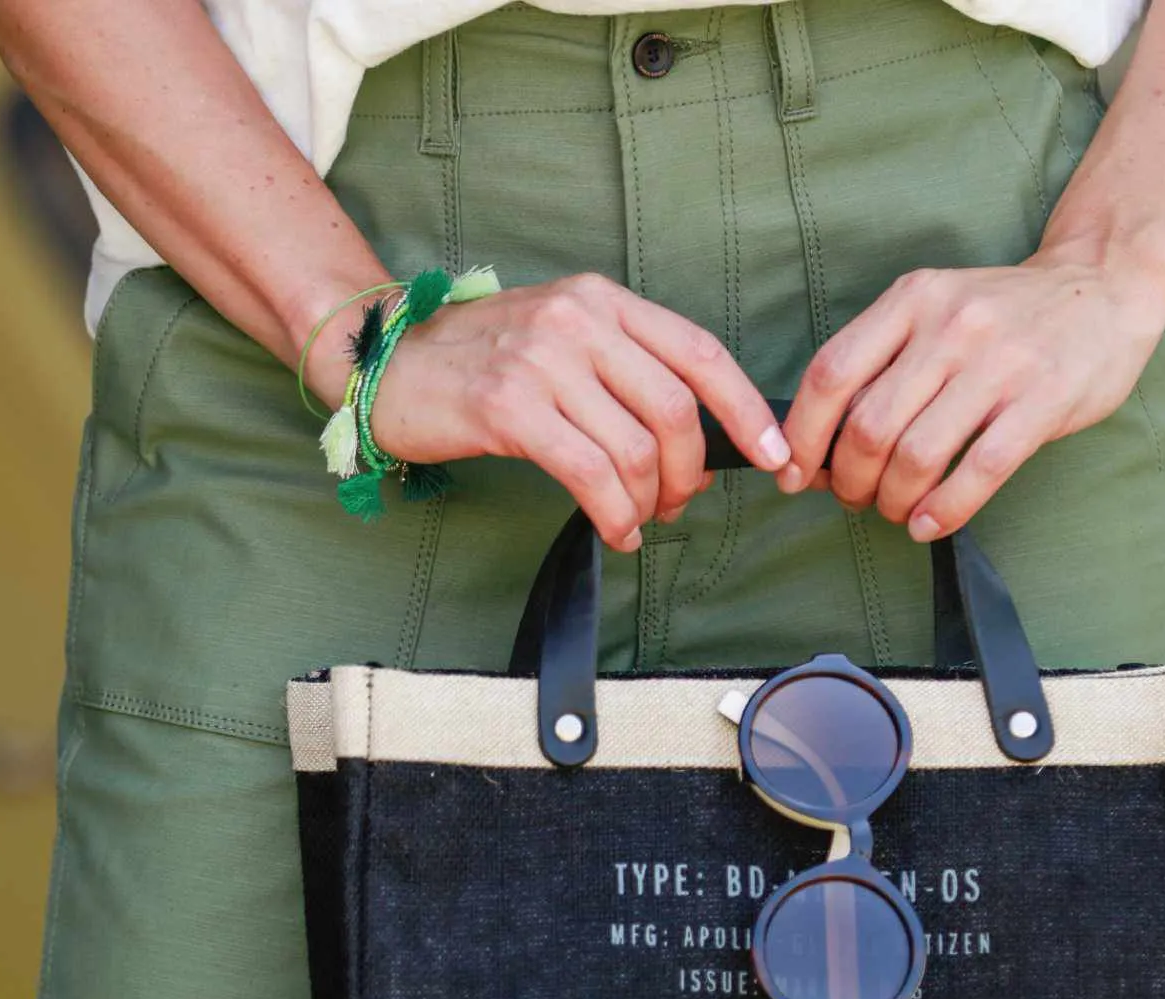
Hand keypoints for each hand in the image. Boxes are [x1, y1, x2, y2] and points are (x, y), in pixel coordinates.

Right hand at [350, 273, 789, 549]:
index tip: (774, 455)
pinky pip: (590, 474)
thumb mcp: (562, 341)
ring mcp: (542, 361)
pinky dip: (614, 515)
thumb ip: (626, 373)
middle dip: (690, 471)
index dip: (747, 410)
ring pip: (635, 448)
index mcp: (603, 301)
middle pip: (676, 408)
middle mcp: (579, 321)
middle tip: (677, 503)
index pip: (700, 352)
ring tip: (636, 520)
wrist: (389, 361)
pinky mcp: (508, 407)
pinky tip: (614, 530)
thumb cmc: (482, 363)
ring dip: (648, 501)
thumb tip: (695, 443)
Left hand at [773, 250, 1164, 539]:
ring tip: (897, 511)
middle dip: (850, 480)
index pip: (831, 375)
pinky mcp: (1044, 400)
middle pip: (869, 426)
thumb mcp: (936, 309)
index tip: (796, 474)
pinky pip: (980, 470)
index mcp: (912, 299)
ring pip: (918, 454)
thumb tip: (822, 443)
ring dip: (894, 500)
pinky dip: (945, 509)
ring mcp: (1000, 363)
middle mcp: (950, 325)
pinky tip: (930, 523)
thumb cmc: (1006, 314)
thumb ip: (883, 362)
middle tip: (857, 498)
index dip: (803, 436)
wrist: (1104, 285)